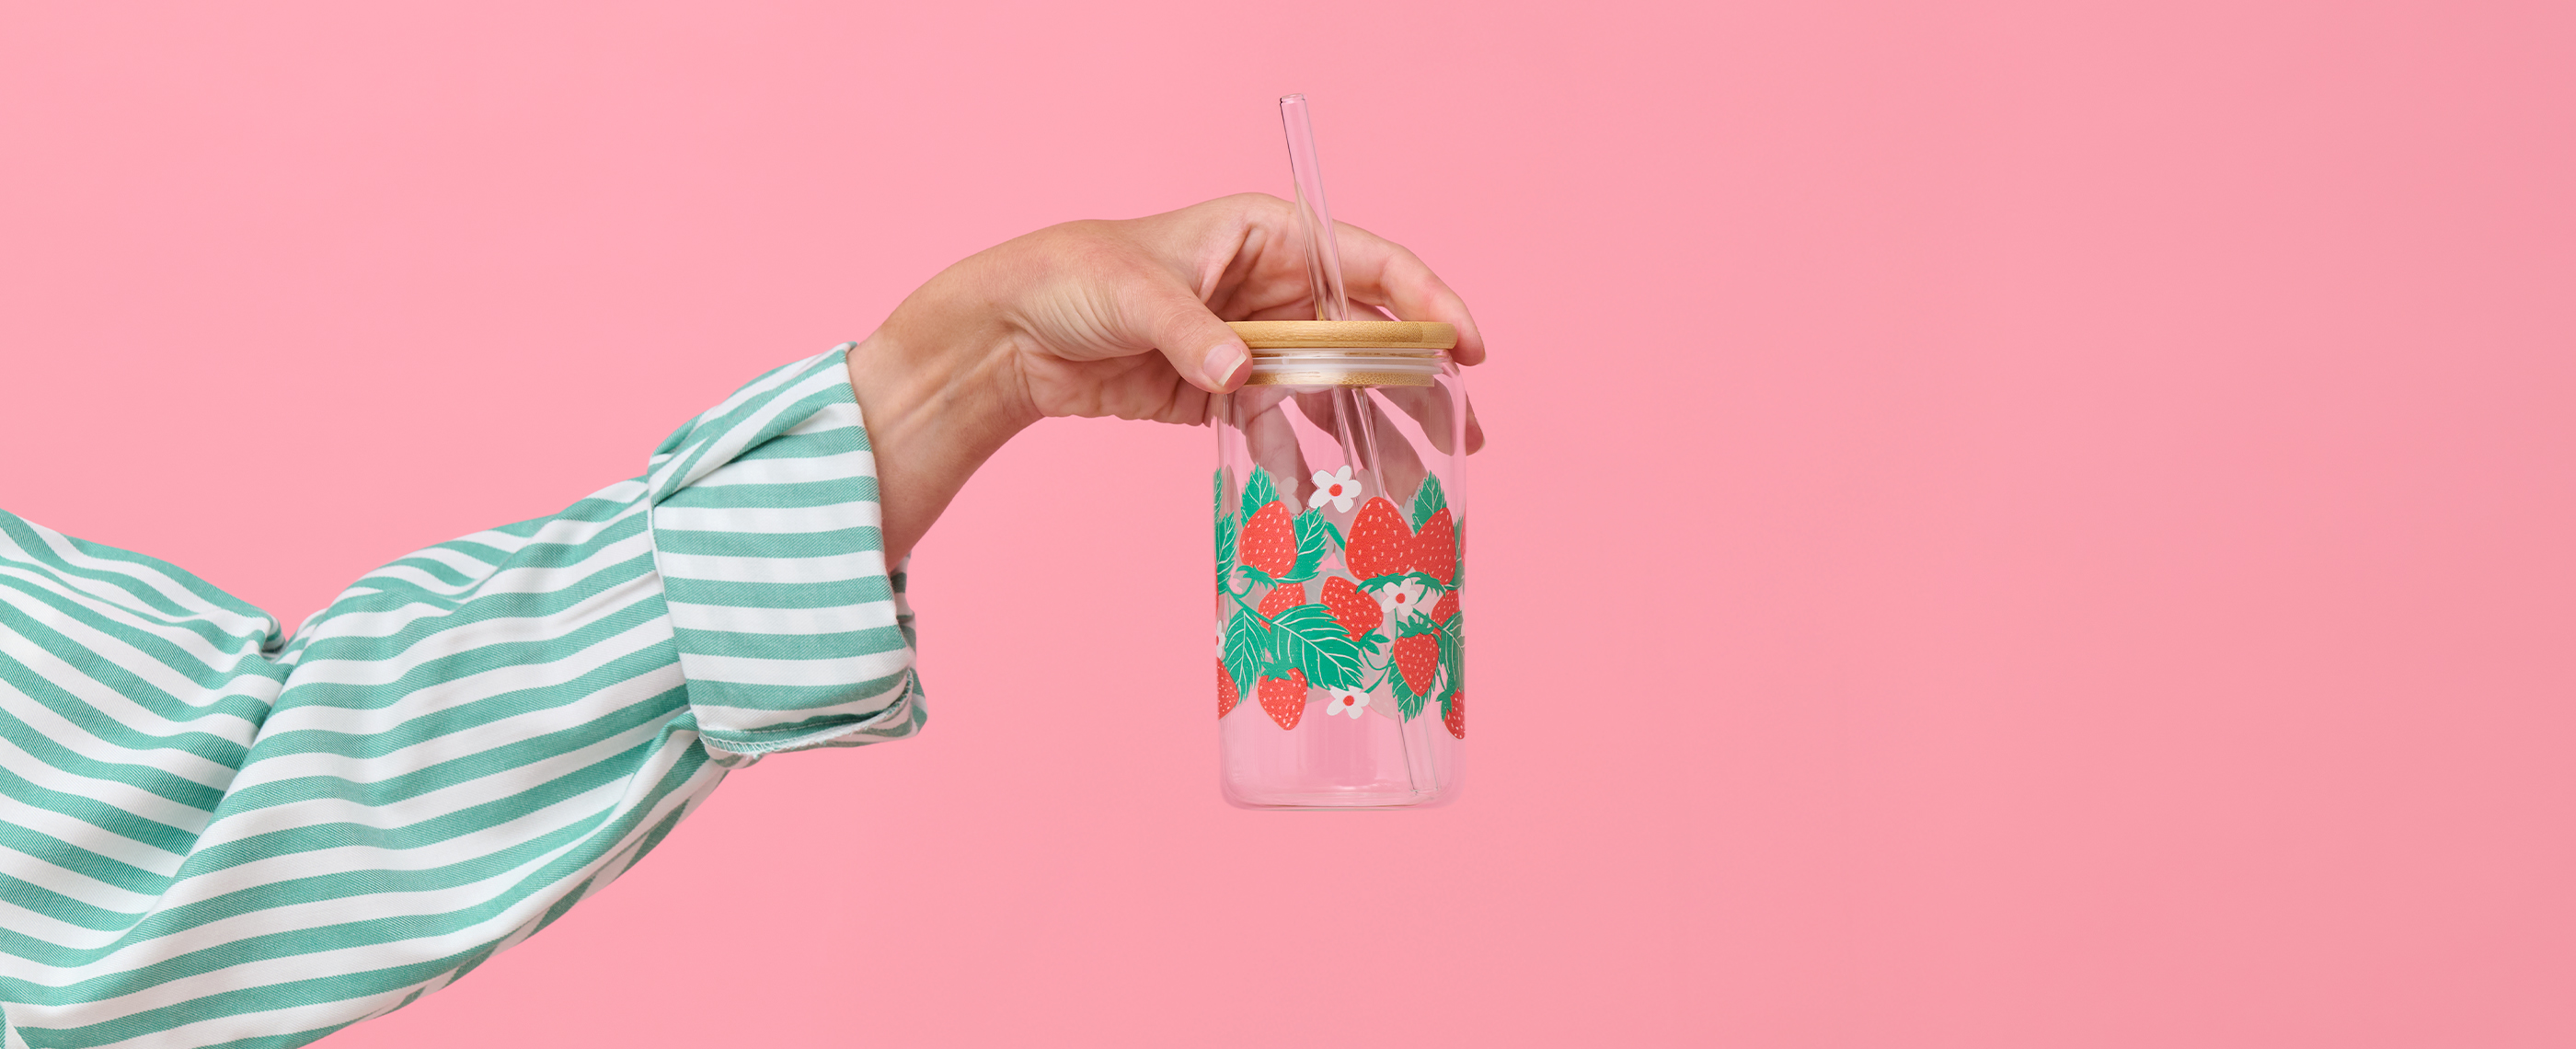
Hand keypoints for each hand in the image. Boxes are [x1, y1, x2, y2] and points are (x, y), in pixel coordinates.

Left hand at [845, 193, 1484, 563]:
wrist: (1008, 334)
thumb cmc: (1069, 278)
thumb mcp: (1132, 292)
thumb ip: (1193, 333)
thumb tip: (1240, 373)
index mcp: (1269, 234)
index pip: (1370, 263)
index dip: (1426, 302)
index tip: (1465, 347)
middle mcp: (1274, 286)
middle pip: (1366, 335)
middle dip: (1416, 383)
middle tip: (1464, 431)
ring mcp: (1254, 342)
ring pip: (1333, 388)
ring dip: (1372, 433)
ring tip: (1413, 483)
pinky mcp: (1226, 392)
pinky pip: (1281, 429)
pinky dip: (1304, 463)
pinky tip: (1331, 502)